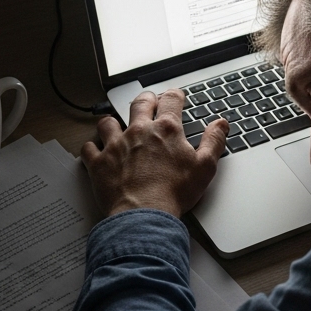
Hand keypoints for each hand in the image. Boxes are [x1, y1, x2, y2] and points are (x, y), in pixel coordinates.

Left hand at [81, 90, 228, 217]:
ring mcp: (116, 145)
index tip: (176, 96)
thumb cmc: (174, 193)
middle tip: (149, 101)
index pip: (171, 100)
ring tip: (116, 125)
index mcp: (166, 130)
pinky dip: (92, 148)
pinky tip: (95, 151)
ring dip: (113, 122)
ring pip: (108, 121)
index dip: (175, 95)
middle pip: (139, 103)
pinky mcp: (99, 163)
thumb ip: (214, 141)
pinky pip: (89, 148)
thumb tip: (221, 124)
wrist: (145, 215)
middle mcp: (139, 131)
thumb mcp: (205, 167)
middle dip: (146, 99)